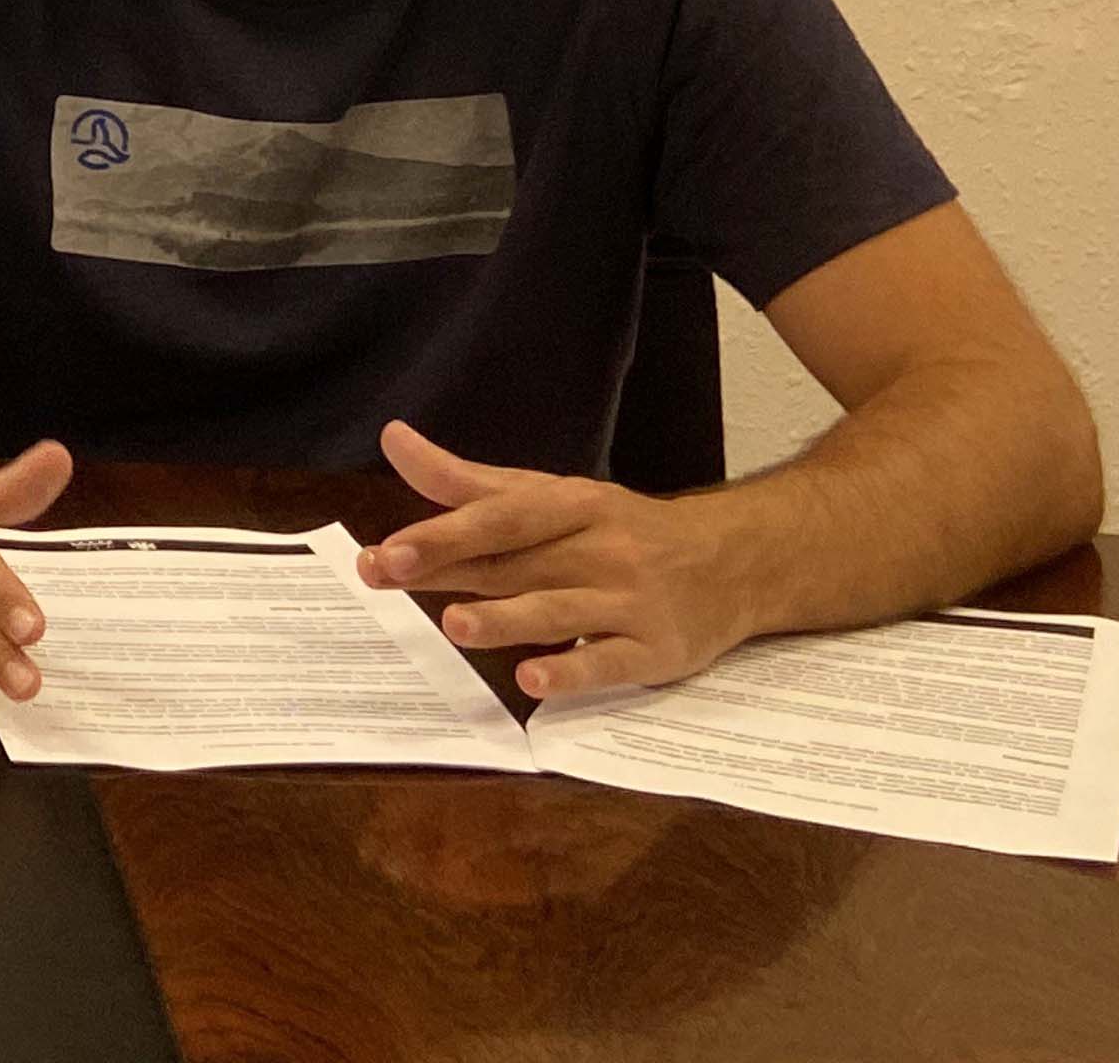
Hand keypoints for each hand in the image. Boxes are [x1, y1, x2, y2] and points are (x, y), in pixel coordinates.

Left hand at [357, 421, 747, 698]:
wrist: (733, 561)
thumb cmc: (619, 529)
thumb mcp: (549, 496)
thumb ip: (468, 482)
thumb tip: (394, 440)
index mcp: (573, 507)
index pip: (501, 517)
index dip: (444, 532)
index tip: (388, 549)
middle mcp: (601, 551)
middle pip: (516, 563)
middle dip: (448, 570)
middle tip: (385, 574)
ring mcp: (631, 602)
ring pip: (560, 611)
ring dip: (507, 619)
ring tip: (455, 625)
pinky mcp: (655, 650)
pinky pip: (610, 663)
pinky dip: (572, 670)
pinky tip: (532, 679)